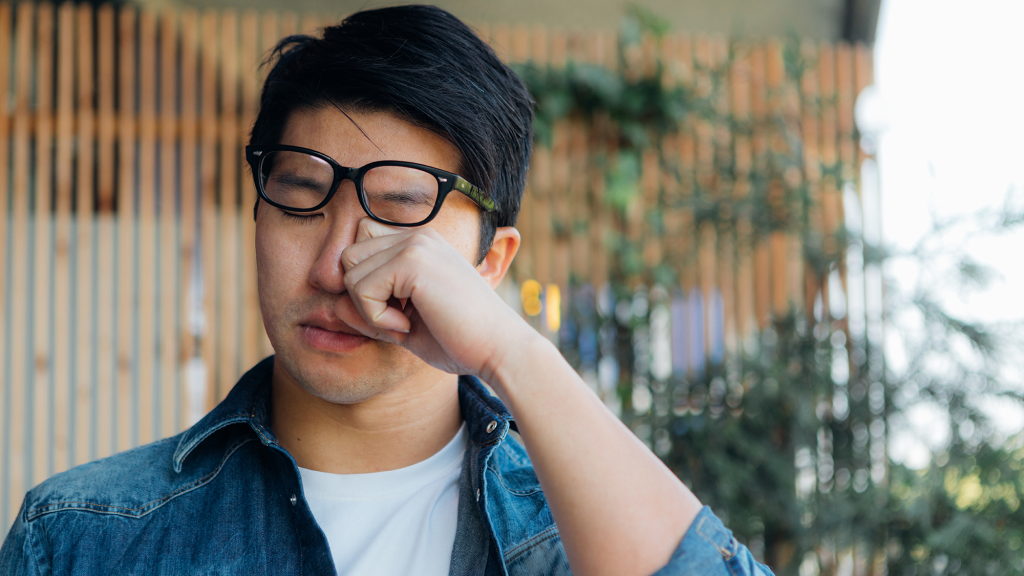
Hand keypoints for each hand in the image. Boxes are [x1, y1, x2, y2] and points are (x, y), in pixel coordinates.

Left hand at [333, 217, 528, 379]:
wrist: (499, 350)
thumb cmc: (459, 340)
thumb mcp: (403, 324)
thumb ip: (369, 311)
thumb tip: (333, 305)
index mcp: (420, 243)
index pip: (360, 251)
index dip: (367, 289)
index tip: (399, 315)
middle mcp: (417, 235)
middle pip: (348, 259)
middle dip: (362, 298)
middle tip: (398, 323)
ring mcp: (416, 244)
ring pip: (349, 273)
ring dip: (369, 310)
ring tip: (406, 324)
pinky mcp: (413, 261)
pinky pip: (360, 290)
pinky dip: (376, 318)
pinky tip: (408, 325)